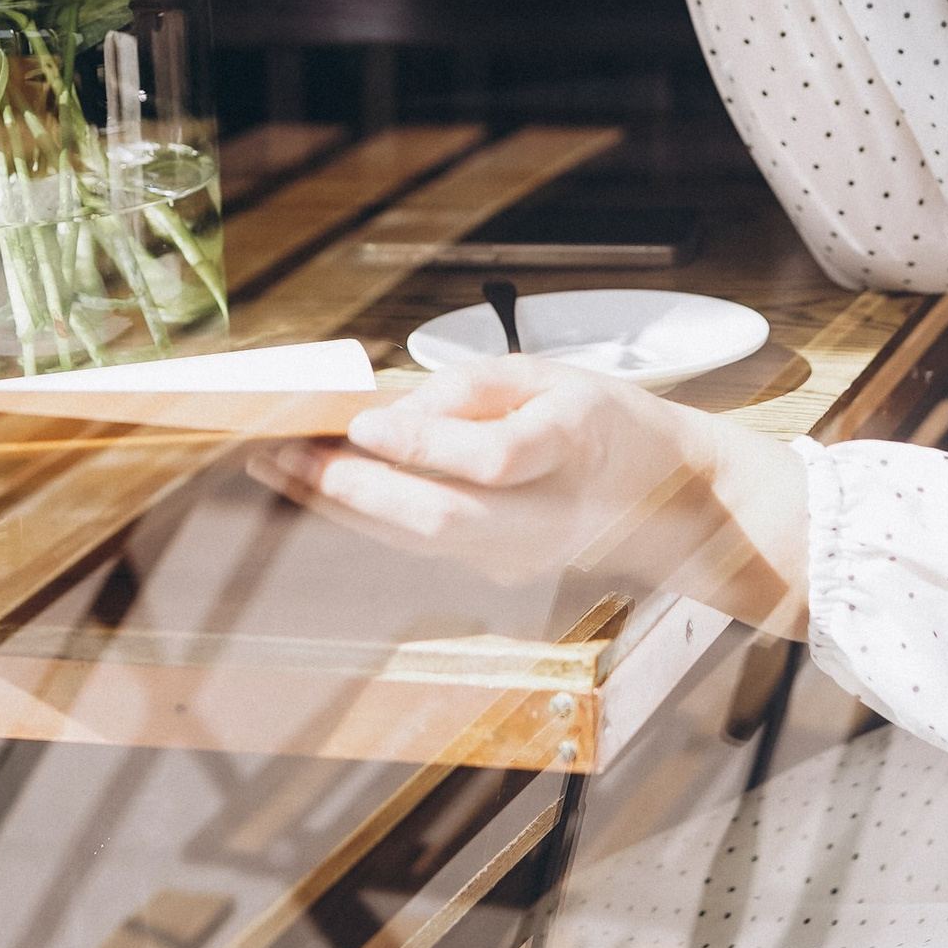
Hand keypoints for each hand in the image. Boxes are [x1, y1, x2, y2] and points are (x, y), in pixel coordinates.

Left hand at [250, 358, 810, 632]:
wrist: (669, 502)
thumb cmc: (607, 424)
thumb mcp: (555, 377)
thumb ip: (476, 390)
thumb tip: (393, 412)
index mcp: (575, 447)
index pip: (495, 459)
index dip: (425, 444)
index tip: (361, 421)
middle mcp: (545, 515)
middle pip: (439, 518)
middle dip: (351, 488)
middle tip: (279, 451)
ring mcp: (520, 554)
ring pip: (418, 541)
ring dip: (340, 507)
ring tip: (278, 467)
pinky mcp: (497, 570)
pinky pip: (419, 544)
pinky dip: (364, 516)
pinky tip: (319, 487)